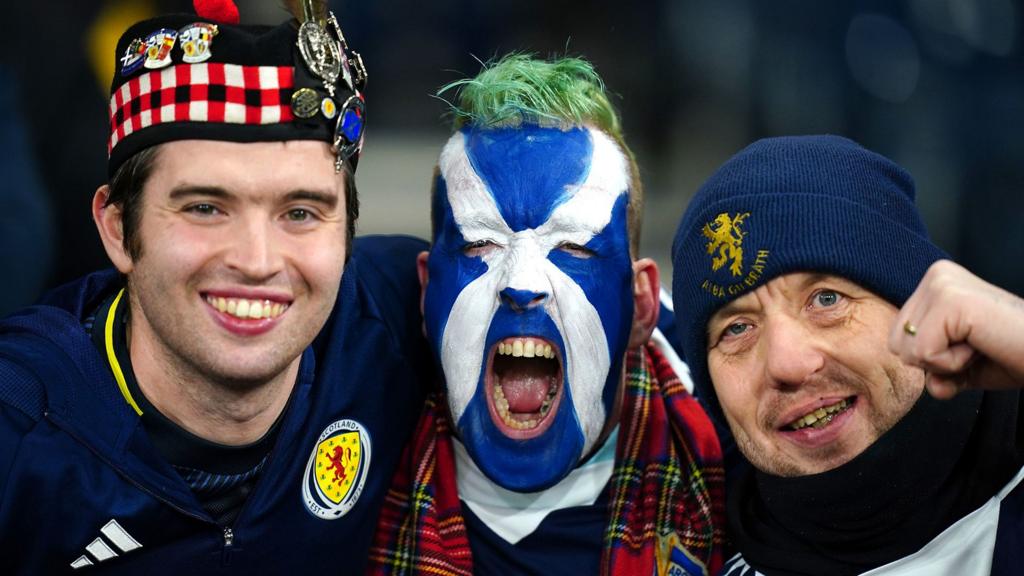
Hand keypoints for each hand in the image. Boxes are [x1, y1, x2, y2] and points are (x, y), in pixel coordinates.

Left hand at [889, 260, 1023, 398]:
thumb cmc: (1014, 355)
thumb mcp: (963, 366)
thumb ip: (936, 372)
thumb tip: (930, 386)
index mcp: (936, 282)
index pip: (897, 336)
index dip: (933, 357)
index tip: (972, 346)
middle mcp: (937, 275)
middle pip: (895, 342)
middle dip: (934, 361)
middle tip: (977, 347)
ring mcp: (942, 284)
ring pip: (905, 348)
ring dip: (945, 362)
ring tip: (981, 344)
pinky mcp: (950, 301)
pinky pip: (923, 352)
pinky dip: (952, 363)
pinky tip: (981, 345)